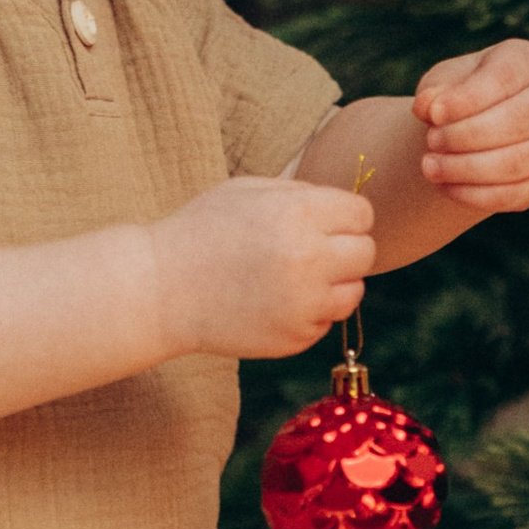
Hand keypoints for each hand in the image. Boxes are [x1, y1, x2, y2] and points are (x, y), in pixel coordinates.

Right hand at [151, 174, 375, 358]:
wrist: (161, 290)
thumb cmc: (202, 231)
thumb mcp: (248, 191)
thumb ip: (302, 193)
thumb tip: (347, 207)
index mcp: (300, 213)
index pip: (362, 214)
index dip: (344, 218)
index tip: (324, 224)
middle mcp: (310, 258)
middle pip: (366, 253)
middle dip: (344, 250)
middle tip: (310, 252)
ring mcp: (305, 303)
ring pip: (354, 292)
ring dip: (333, 284)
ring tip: (293, 278)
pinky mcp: (296, 337)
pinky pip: (326, 321)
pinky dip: (310, 313)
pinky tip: (275, 301)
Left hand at [415, 37, 528, 214]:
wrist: (476, 125)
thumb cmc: (460, 94)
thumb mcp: (443, 82)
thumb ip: (434, 90)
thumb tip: (427, 106)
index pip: (506, 79)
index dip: (468, 99)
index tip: (433, 114)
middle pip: (519, 121)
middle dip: (467, 136)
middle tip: (431, 141)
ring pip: (520, 162)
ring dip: (469, 169)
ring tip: (430, 167)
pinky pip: (517, 194)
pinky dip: (477, 195)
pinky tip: (446, 187)